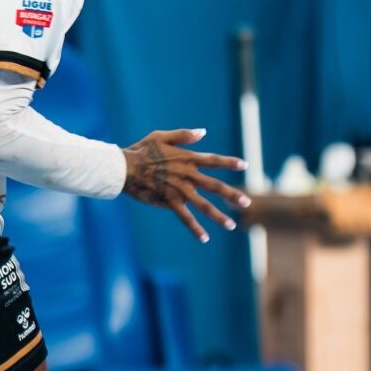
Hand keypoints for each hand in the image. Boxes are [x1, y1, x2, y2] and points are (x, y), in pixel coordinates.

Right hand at [123, 128, 250, 243]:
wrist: (124, 168)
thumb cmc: (141, 150)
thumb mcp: (162, 136)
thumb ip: (183, 135)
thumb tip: (203, 132)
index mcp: (187, 159)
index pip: (214, 161)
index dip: (229, 162)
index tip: (245, 165)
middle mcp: (187, 175)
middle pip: (215, 186)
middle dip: (232, 195)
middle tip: (247, 203)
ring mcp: (179, 190)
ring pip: (204, 205)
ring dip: (218, 216)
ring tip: (232, 225)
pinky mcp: (169, 202)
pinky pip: (185, 217)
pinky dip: (195, 228)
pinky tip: (204, 238)